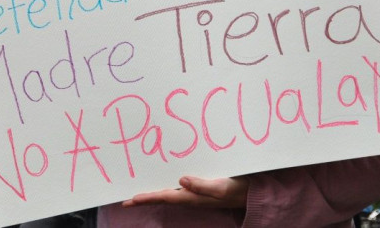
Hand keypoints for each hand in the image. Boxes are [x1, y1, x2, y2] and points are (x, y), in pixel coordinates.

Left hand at [122, 175, 247, 208]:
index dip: (147, 198)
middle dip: (145, 198)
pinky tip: (165, 179)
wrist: (253, 194)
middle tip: (126, 200)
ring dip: (154, 192)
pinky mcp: (201, 187)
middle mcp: (191, 196)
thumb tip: (180, 180)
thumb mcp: (221, 188)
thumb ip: (202, 185)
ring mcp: (196, 193)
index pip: (165, 197)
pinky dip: (167, 184)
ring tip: (138, 192)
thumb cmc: (238, 190)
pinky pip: (179, 187)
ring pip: (170, 192)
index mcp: (193, 197)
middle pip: (163, 197)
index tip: (130, 200)